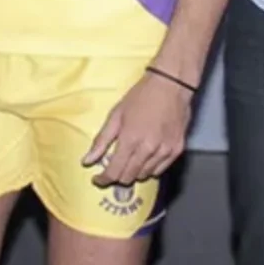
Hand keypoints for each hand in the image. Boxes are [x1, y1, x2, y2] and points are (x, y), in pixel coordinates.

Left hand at [82, 69, 192, 187]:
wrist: (171, 85)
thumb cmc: (140, 97)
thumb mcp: (116, 115)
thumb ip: (101, 140)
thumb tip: (86, 161)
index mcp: (131, 140)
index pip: (114, 172)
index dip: (103, 179)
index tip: (97, 179)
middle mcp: (149, 149)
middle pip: (129, 177)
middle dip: (117, 177)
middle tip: (112, 169)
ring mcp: (165, 151)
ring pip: (145, 176)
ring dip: (133, 173)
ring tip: (129, 162)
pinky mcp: (177, 150)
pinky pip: (160, 170)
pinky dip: (149, 169)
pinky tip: (144, 159)